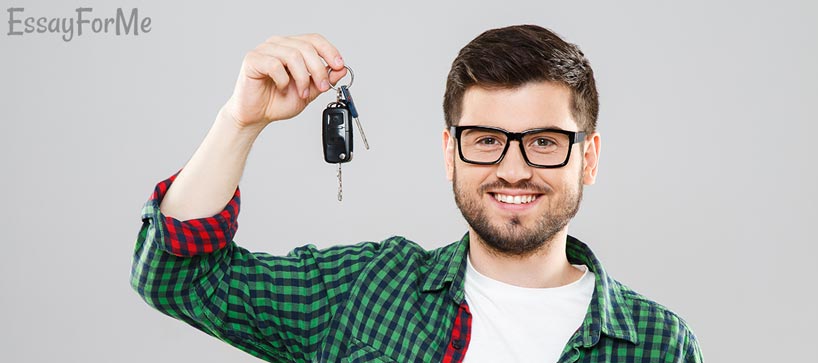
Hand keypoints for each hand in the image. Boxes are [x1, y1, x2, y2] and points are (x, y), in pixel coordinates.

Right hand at [222, 33, 347, 129]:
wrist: (256, 115)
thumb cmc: (277, 101)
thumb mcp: (309, 91)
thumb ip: (323, 79)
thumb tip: (341, 69)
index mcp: (292, 47)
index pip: (314, 39)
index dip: (329, 51)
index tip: (339, 66)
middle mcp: (278, 44)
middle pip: (306, 47)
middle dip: (318, 69)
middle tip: (322, 86)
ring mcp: (264, 50)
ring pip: (292, 54)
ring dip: (302, 77)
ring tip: (301, 93)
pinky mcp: (252, 59)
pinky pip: (274, 64)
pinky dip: (283, 80)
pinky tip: (281, 88)